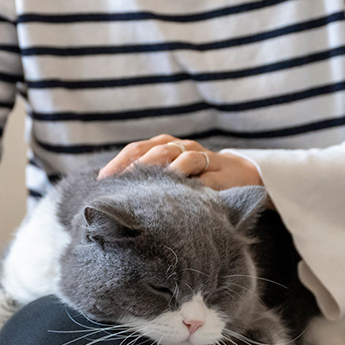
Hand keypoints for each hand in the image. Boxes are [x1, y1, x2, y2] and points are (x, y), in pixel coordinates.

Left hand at [97, 134, 262, 190]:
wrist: (243, 177)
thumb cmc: (196, 181)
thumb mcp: (171, 178)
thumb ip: (148, 182)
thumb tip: (113, 198)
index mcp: (165, 145)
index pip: (137, 149)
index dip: (119, 163)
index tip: (101, 181)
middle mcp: (182, 147)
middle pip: (155, 151)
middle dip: (136, 169)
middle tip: (120, 188)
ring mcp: (203, 158)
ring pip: (181, 159)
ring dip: (163, 174)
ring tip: (146, 191)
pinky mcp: (221, 174)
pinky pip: (205, 178)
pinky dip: (192, 185)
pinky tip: (179, 197)